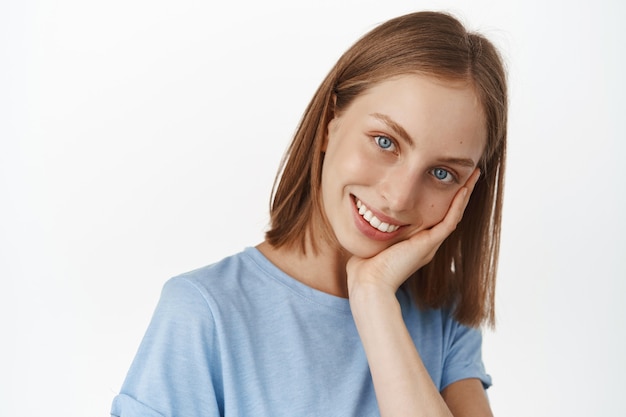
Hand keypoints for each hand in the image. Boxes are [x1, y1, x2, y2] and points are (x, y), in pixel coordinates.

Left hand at [347, 168, 480, 296]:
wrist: (369, 284)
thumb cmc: (363, 268)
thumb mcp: (370, 241)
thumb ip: (371, 229)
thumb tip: (363, 214)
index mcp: (414, 244)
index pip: (433, 216)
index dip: (442, 198)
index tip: (443, 178)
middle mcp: (426, 244)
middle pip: (449, 213)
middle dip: (459, 192)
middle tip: (469, 172)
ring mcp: (430, 244)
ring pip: (455, 214)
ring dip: (464, 193)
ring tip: (474, 174)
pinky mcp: (428, 244)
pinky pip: (449, 220)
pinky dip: (458, 204)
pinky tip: (464, 188)